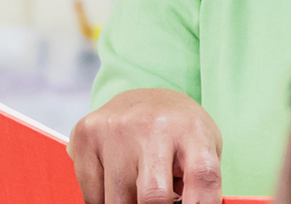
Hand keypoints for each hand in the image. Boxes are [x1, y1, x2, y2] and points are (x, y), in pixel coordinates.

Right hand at [69, 88, 223, 203]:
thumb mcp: (203, 151)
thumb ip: (198, 185)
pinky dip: (105, 201)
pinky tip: (118, 185)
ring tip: (139, 191)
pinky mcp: (86, 135)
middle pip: (153, 196)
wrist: (144, 98)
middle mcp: (153, 125)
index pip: (202, 177)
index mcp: (192, 130)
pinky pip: (92, 195)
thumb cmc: (178, 134)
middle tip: (157, 203)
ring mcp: (116, 129)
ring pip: (117, 202)